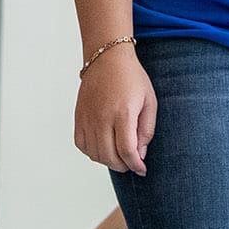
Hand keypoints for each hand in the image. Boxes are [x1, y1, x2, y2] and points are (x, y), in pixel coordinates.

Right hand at [74, 45, 155, 175]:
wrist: (106, 58)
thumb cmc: (131, 78)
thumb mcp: (149, 102)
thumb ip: (146, 130)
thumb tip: (140, 154)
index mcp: (123, 113)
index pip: (127, 151)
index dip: (136, 165)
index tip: (142, 170)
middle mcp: (102, 117)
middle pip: (109, 157)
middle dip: (124, 166)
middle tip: (132, 163)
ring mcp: (87, 118)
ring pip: (95, 154)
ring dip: (108, 161)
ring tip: (119, 155)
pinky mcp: (78, 117)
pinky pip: (81, 144)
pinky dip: (92, 152)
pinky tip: (103, 146)